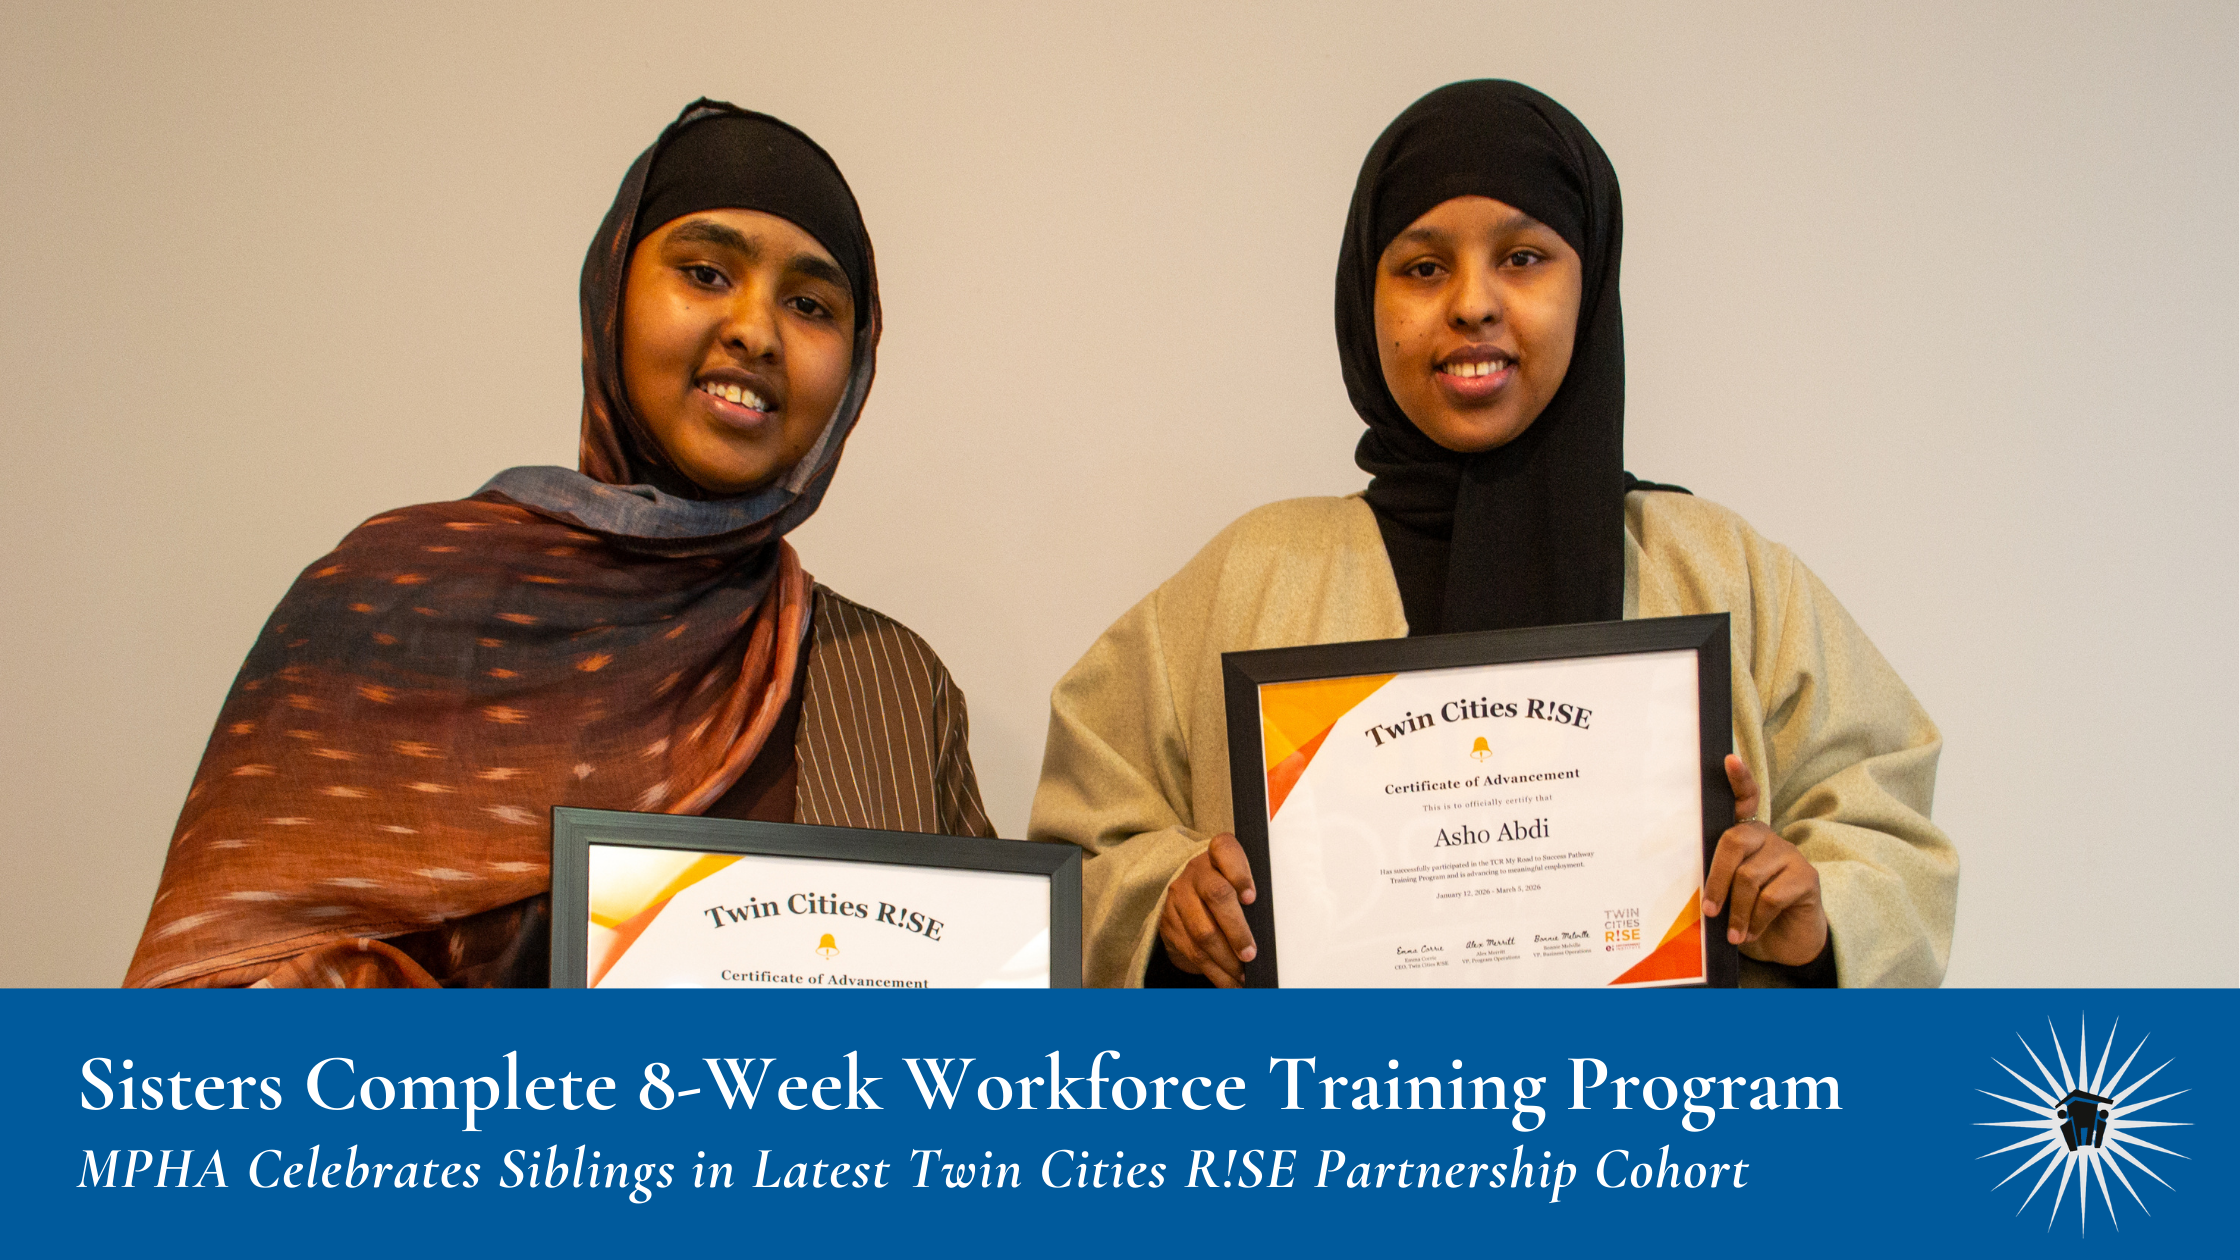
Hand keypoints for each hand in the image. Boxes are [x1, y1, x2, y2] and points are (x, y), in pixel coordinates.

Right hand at [1157, 833, 1257, 987]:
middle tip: (1251, 954)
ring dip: (1226, 959)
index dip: (1240, 874)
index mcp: (1218, 854)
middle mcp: (1196, 872)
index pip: (1226, 851)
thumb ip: (1253, 892)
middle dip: (1236, 930)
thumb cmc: (1227, 886)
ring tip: (1244, 975)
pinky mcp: (1170, 923)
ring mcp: (1179, 897)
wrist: (1188, 890)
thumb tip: (1282, 926)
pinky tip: (1231, 983)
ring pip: (1203, 931)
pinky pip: (1192, 952)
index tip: (1251, 898)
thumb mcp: (1239, 878)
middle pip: (1217, 896)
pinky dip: (1215, 972)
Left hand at [1701, 755, 1827, 966]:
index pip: (1744, 800)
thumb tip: (1688, 884)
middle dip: (1717, 879)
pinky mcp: (1808, 877)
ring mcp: (1791, 855)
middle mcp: (1770, 838)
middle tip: (1710, 911)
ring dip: (1737, 912)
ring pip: (1750, 877)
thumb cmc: (1749, 914)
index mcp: (1747, 836)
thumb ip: (1718, 878)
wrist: (1789, 943)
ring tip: (1733, 934)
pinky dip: (1756, 921)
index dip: (1739, 780)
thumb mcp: (1729, 894)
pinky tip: (1752, 933)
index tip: (1729, 760)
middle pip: (1734, 842)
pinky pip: (1771, 898)